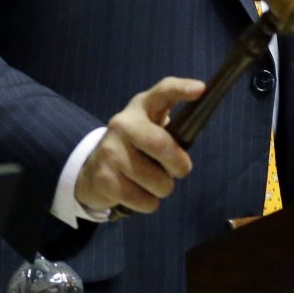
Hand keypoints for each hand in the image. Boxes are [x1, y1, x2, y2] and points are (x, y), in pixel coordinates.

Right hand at [74, 76, 205, 214]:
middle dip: (178, 164)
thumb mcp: (148, 129)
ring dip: (162, 188)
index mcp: (141, 107)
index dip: (182, 88)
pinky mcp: (105, 179)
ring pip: (158, 181)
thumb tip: (193, 134)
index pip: (163, 91)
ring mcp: (111, 151)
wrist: (92, 171)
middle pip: (161, 144)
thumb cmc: (134, 148)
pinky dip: (148, 203)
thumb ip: (170, 130)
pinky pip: (145, 202)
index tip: (201, 89)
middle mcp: (123, 124)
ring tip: (148, 181)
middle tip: (179, 170)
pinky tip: (135, 192)